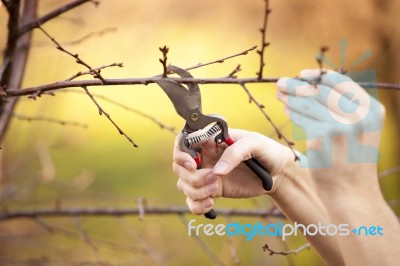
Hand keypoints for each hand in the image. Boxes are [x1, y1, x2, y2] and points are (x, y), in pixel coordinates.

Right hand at [172, 129, 293, 214]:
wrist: (278, 173)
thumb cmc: (266, 151)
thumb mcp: (254, 144)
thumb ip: (235, 153)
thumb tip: (216, 171)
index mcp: (211, 141)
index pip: (184, 142)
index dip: (180, 153)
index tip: (192, 163)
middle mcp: (205, 157)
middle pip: (180, 166)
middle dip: (191, 175)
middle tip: (212, 178)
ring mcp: (207, 175)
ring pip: (184, 184)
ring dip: (195, 190)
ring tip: (215, 190)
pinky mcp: (212, 191)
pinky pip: (193, 201)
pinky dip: (196, 206)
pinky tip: (210, 204)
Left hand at [276, 69, 384, 194]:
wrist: (351, 195)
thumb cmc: (352, 164)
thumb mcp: (360, 132)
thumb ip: (346, 109)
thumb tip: (317, 86)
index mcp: (372, 109)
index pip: (340, 81)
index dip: (317, 75)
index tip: (302, 74)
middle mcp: (360, 114)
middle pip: (320, 89)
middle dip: (297, 84)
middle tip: (281, 83)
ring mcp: (342, 124)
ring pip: (308, 101)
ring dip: (290, 95)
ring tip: (279, 94)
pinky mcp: (324, 136)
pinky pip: (302, 117)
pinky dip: (292, 111)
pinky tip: (285, 109)